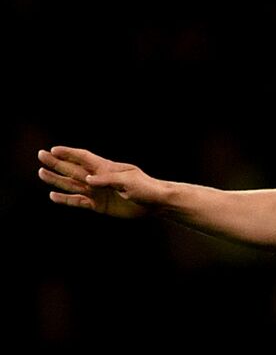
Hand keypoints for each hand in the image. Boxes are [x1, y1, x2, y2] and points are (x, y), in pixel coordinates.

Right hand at [39, 146, 160, 217]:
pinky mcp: (98, 205)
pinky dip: (65, 199)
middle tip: (40, 155)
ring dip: (56, 179)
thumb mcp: (128, 182)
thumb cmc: (145, 187)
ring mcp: (97, 191)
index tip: (54, 149)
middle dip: (57, 162)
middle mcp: (98, 178)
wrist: (155, 203)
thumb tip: (88, 179)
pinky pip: (78, 201)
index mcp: (107, 168)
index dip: (69, 153)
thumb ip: (107, 180)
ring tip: (41, 173)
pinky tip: (53, 195)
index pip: (84, 157)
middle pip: (73, 169)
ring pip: (72, 184)